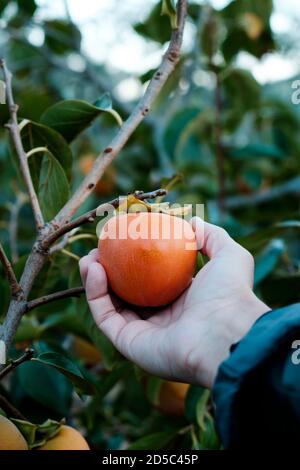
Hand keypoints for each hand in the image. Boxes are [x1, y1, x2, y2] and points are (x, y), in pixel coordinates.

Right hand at [79, 217, 268, 387]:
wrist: (227, 332)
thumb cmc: (230, 293)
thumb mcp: (227, 254)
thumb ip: (211, 235)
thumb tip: (193, 220)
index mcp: (182, 300)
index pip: (151, 280)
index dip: (134, 261)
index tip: (121, 240)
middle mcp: (162, 318)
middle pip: (126, 292)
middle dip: (109, 271)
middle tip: (99, 250)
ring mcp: (144, 333)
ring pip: (111, 305)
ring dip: (94, 281)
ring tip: (89, 257)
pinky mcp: (130, 345)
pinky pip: (106, 316)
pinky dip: (95, 293)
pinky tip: (94, 269)